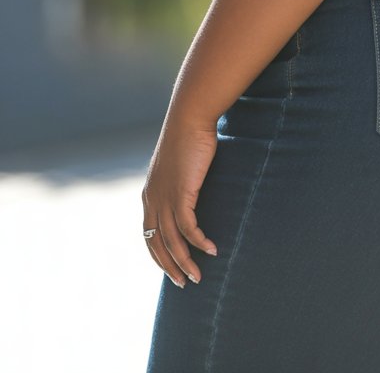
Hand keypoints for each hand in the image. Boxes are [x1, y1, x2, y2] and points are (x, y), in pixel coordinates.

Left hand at [141, 119, 218, 287]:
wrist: (190, 116)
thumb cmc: (189, 135)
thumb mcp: (179, 163)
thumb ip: (181, 180)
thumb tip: (192, 187)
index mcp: (149, 193)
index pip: (149, 234)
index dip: (159, 254)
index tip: (172, 268)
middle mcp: (152, 199)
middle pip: (156, 244)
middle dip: (170, 266)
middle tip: (184, 283)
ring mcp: (165, 197)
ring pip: (172, 241)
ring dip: (185, 262)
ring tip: (198, 276)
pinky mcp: (181, 194)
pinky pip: (188, 228)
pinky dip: (198, 243)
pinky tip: (211, 250)